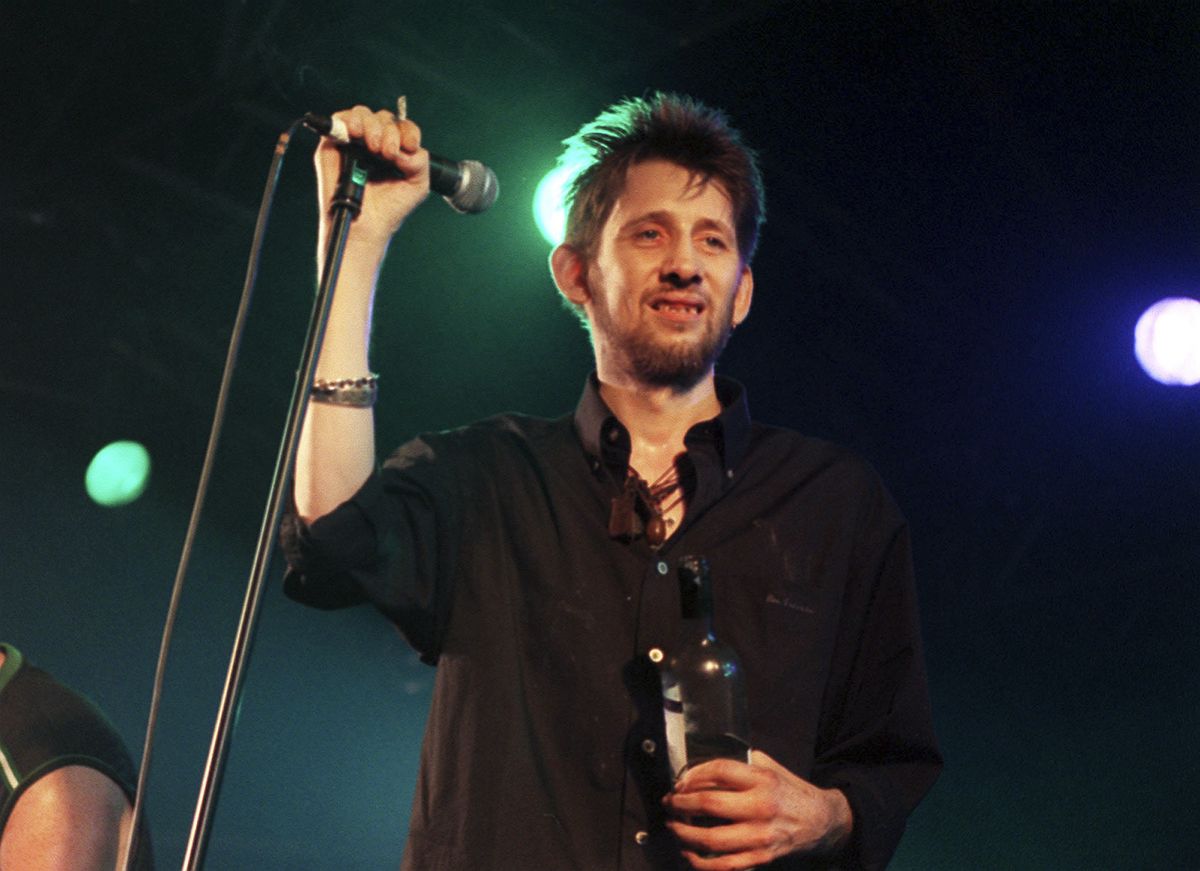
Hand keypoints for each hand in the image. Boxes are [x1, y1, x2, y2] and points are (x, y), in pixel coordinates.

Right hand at [314, 104, 430, 253]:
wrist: (368, 226)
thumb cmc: (390, 208)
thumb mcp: (417, 184)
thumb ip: (420, 160)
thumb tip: (404, 146)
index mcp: (395, 149)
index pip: (403, 126)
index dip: (408, 131)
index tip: (410, 145)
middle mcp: (374, 142)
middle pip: (383, 118)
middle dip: (389, 132)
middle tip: (388, 153)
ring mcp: (354, 142)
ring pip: (363, 114)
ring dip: (372, 126)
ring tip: (374, 147)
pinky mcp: (334, 145)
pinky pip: (339, 119)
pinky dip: (350, 121)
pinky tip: (358, 134)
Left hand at [662, 750, 852, 869]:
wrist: (823, 822)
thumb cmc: (792, 792)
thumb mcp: (772, 768)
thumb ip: (743, 763)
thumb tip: (706, 764)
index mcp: (762, 780)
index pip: (719, 771)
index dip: (693, 775)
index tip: (680, 781)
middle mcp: (761, 806)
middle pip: (709, 804)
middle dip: (680, 804)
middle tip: (669, 803)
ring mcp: (760, 835)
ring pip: (711, 839)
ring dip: (684, 834)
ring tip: (673, 827)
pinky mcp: (761, 857)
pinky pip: (723, 866)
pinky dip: (700, 863)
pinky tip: (689, 853)